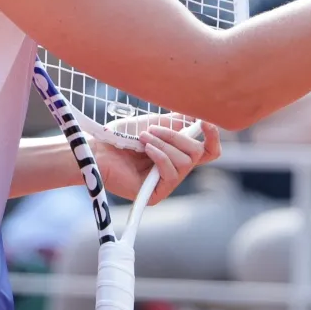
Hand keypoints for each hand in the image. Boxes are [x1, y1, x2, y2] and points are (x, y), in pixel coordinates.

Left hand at [94, 122, 219, 204]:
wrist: (97, 150)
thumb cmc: (121, 137)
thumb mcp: (152, 123)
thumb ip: (176, 120)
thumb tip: (197, 114)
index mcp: (178, 153)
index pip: (208, 150)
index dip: (212, 137)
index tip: (205, 122)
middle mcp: (176, 169)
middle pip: (199, 153)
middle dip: (177, 137)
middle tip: (153, 130)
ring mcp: (167, 183)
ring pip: (185, 162)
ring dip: (165, 145)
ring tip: (144, 138)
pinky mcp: (156, 194)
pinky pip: (171, 174)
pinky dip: (160, 156)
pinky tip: (147, 149)